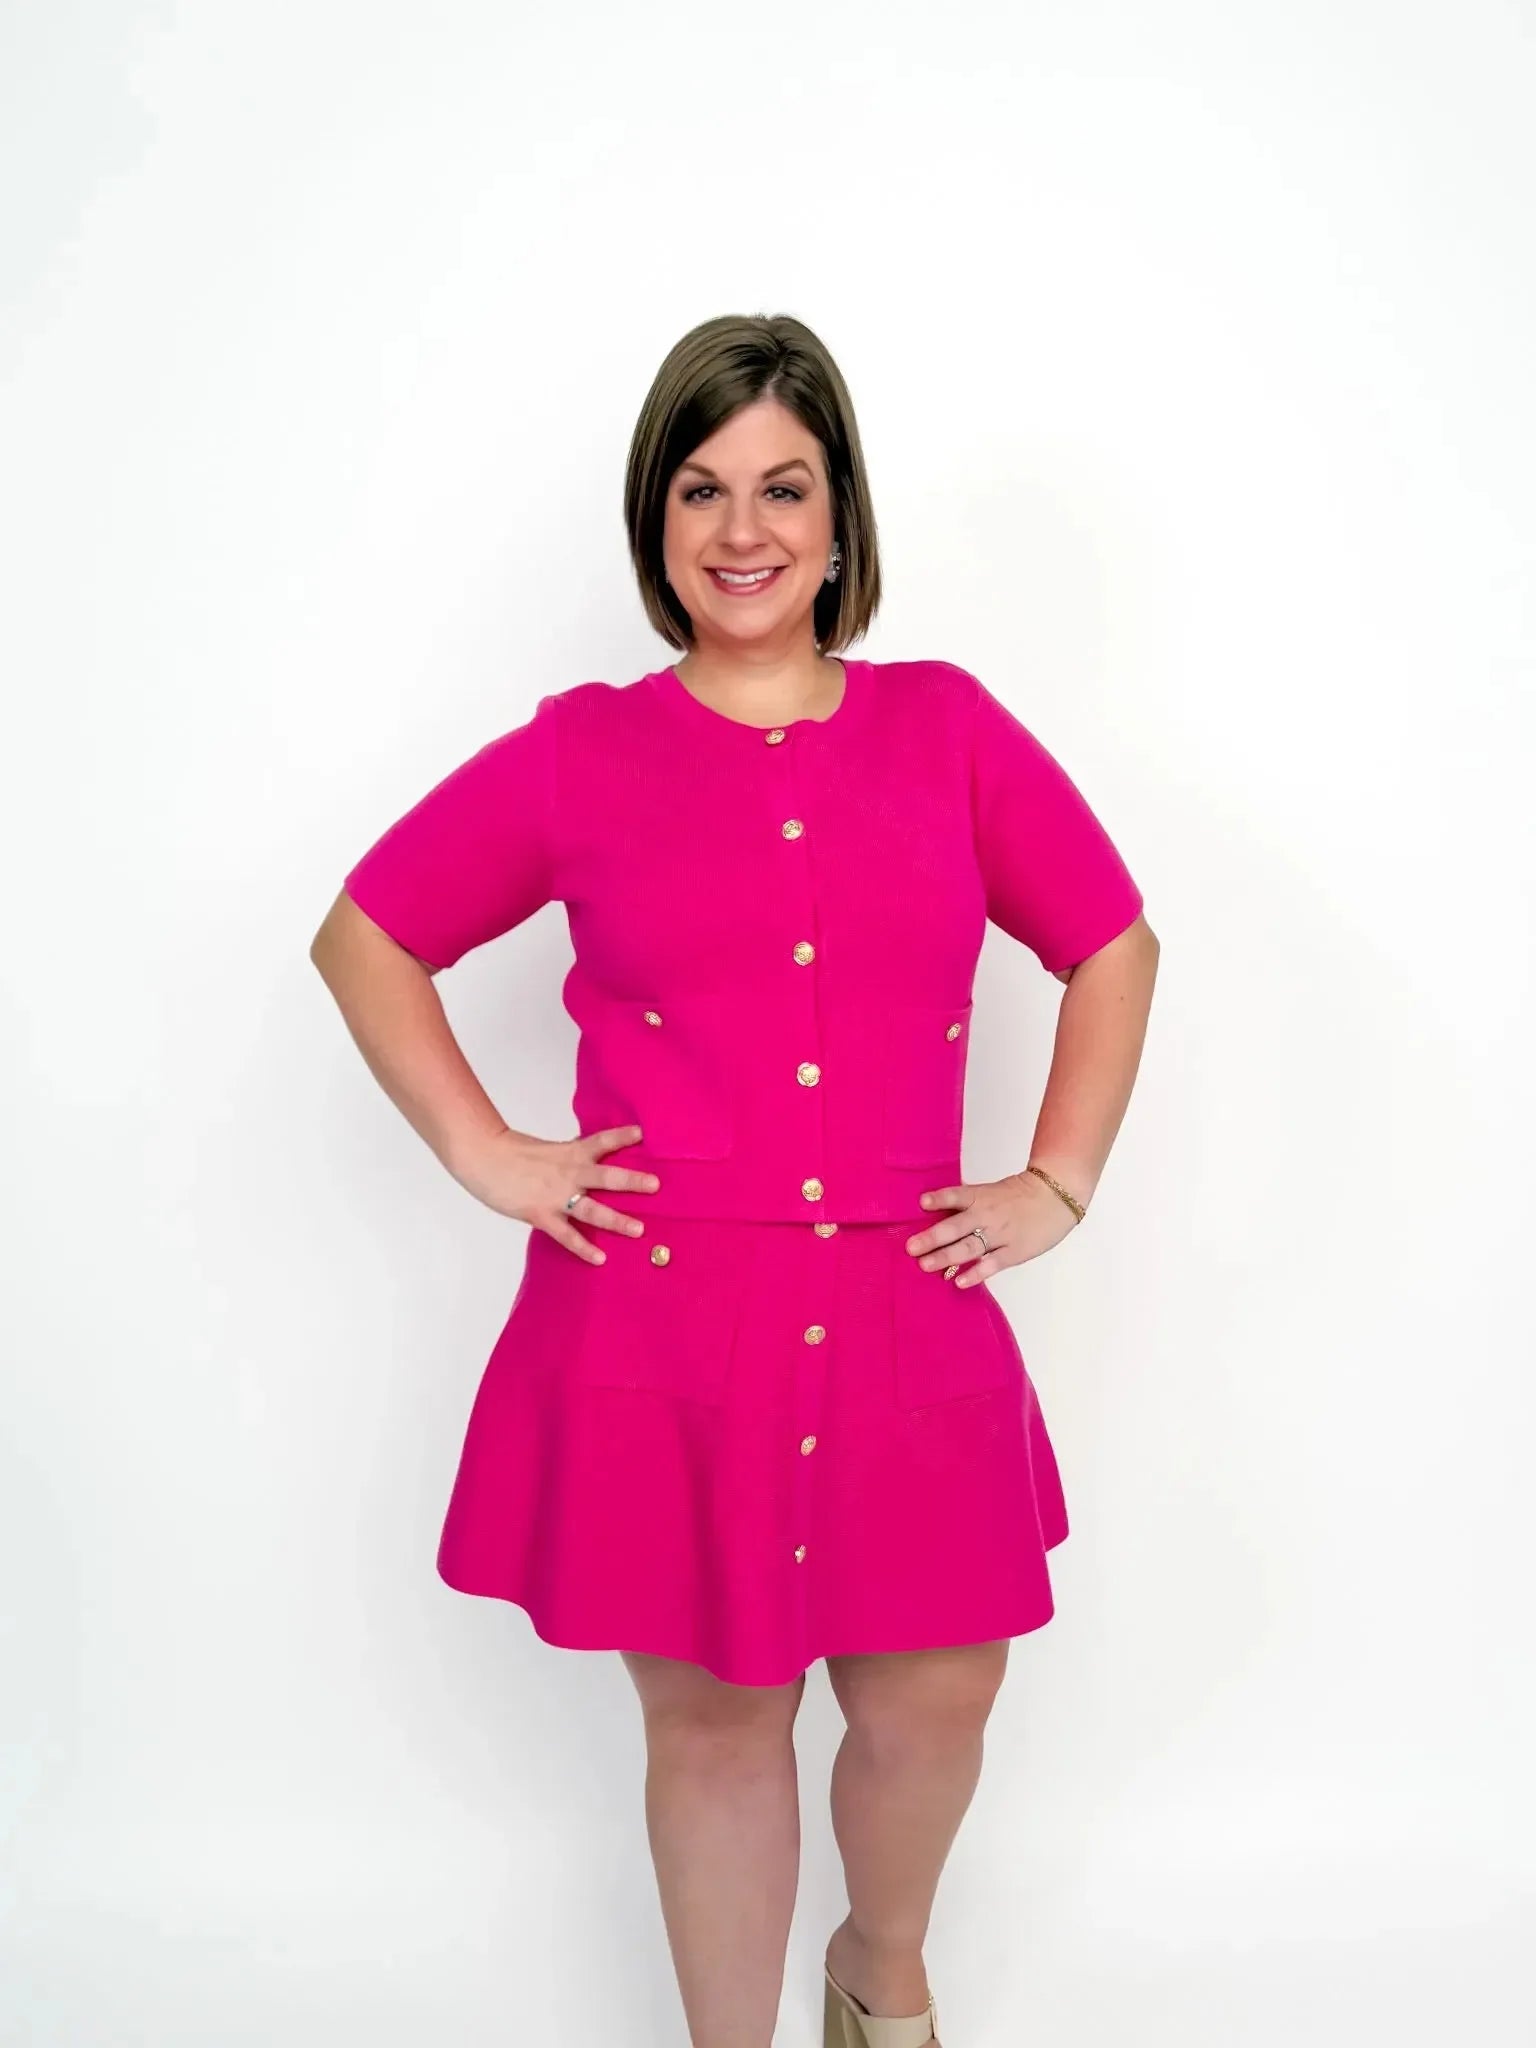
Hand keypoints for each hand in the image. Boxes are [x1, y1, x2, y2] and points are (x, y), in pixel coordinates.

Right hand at [450, 1123, 659, 1264]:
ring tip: (640, 1230)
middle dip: (632, 1182)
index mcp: (570, 1152)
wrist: (482, 1157)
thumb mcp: (547, 1150)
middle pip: (606, 1177)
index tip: (644, 1133)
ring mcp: (556, 1196)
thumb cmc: (510, 1152)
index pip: (602, 1141)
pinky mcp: (541, 1214)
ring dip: (617, 1220)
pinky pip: (567, 1234)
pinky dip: (583, 1248)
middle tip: (656, 1185)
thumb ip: (568, 1158)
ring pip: (593, 1209)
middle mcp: (568, 1173)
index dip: (623, 1136)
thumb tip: (587, 1160)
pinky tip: (600, 1258)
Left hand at [904, 1170, 1078, 1286]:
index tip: (922, 1203)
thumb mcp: (991, 1191)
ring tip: (925, 1265)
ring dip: (946, 1257)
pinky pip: (992, 1264)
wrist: (1056, 1197)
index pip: (957, 1196)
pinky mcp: (1014, 1252)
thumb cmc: (1019, 1195)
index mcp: (981, 1197)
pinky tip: (958, 1281)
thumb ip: (968, 1202)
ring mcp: (1001, 1235)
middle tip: (911, 1247)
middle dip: (932, 1238)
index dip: (940, 1199)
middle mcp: (987, 1215)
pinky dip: (975, 1273)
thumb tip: (937, 1211)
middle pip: (956, 1227)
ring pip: (970, 1247)